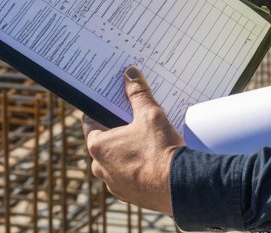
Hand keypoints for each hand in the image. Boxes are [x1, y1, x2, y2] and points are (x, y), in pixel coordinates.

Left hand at [84, 67, 182, 214]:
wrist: (180, 186)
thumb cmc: (160, 149)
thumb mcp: (150, 114)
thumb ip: (137, 93)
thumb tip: (130, 74)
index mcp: (98, 146)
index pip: (90, 122)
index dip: (101, 109)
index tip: (112, 103)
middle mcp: (100, 168)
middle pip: (104, 142)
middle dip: (117, 131)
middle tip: (134, 119)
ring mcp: (114, 185)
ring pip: (116, 161)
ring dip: (127, 151)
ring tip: (147, 140)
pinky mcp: (130, 196)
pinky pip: (129, 177)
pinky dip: (137, 168)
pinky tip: (154, 159)